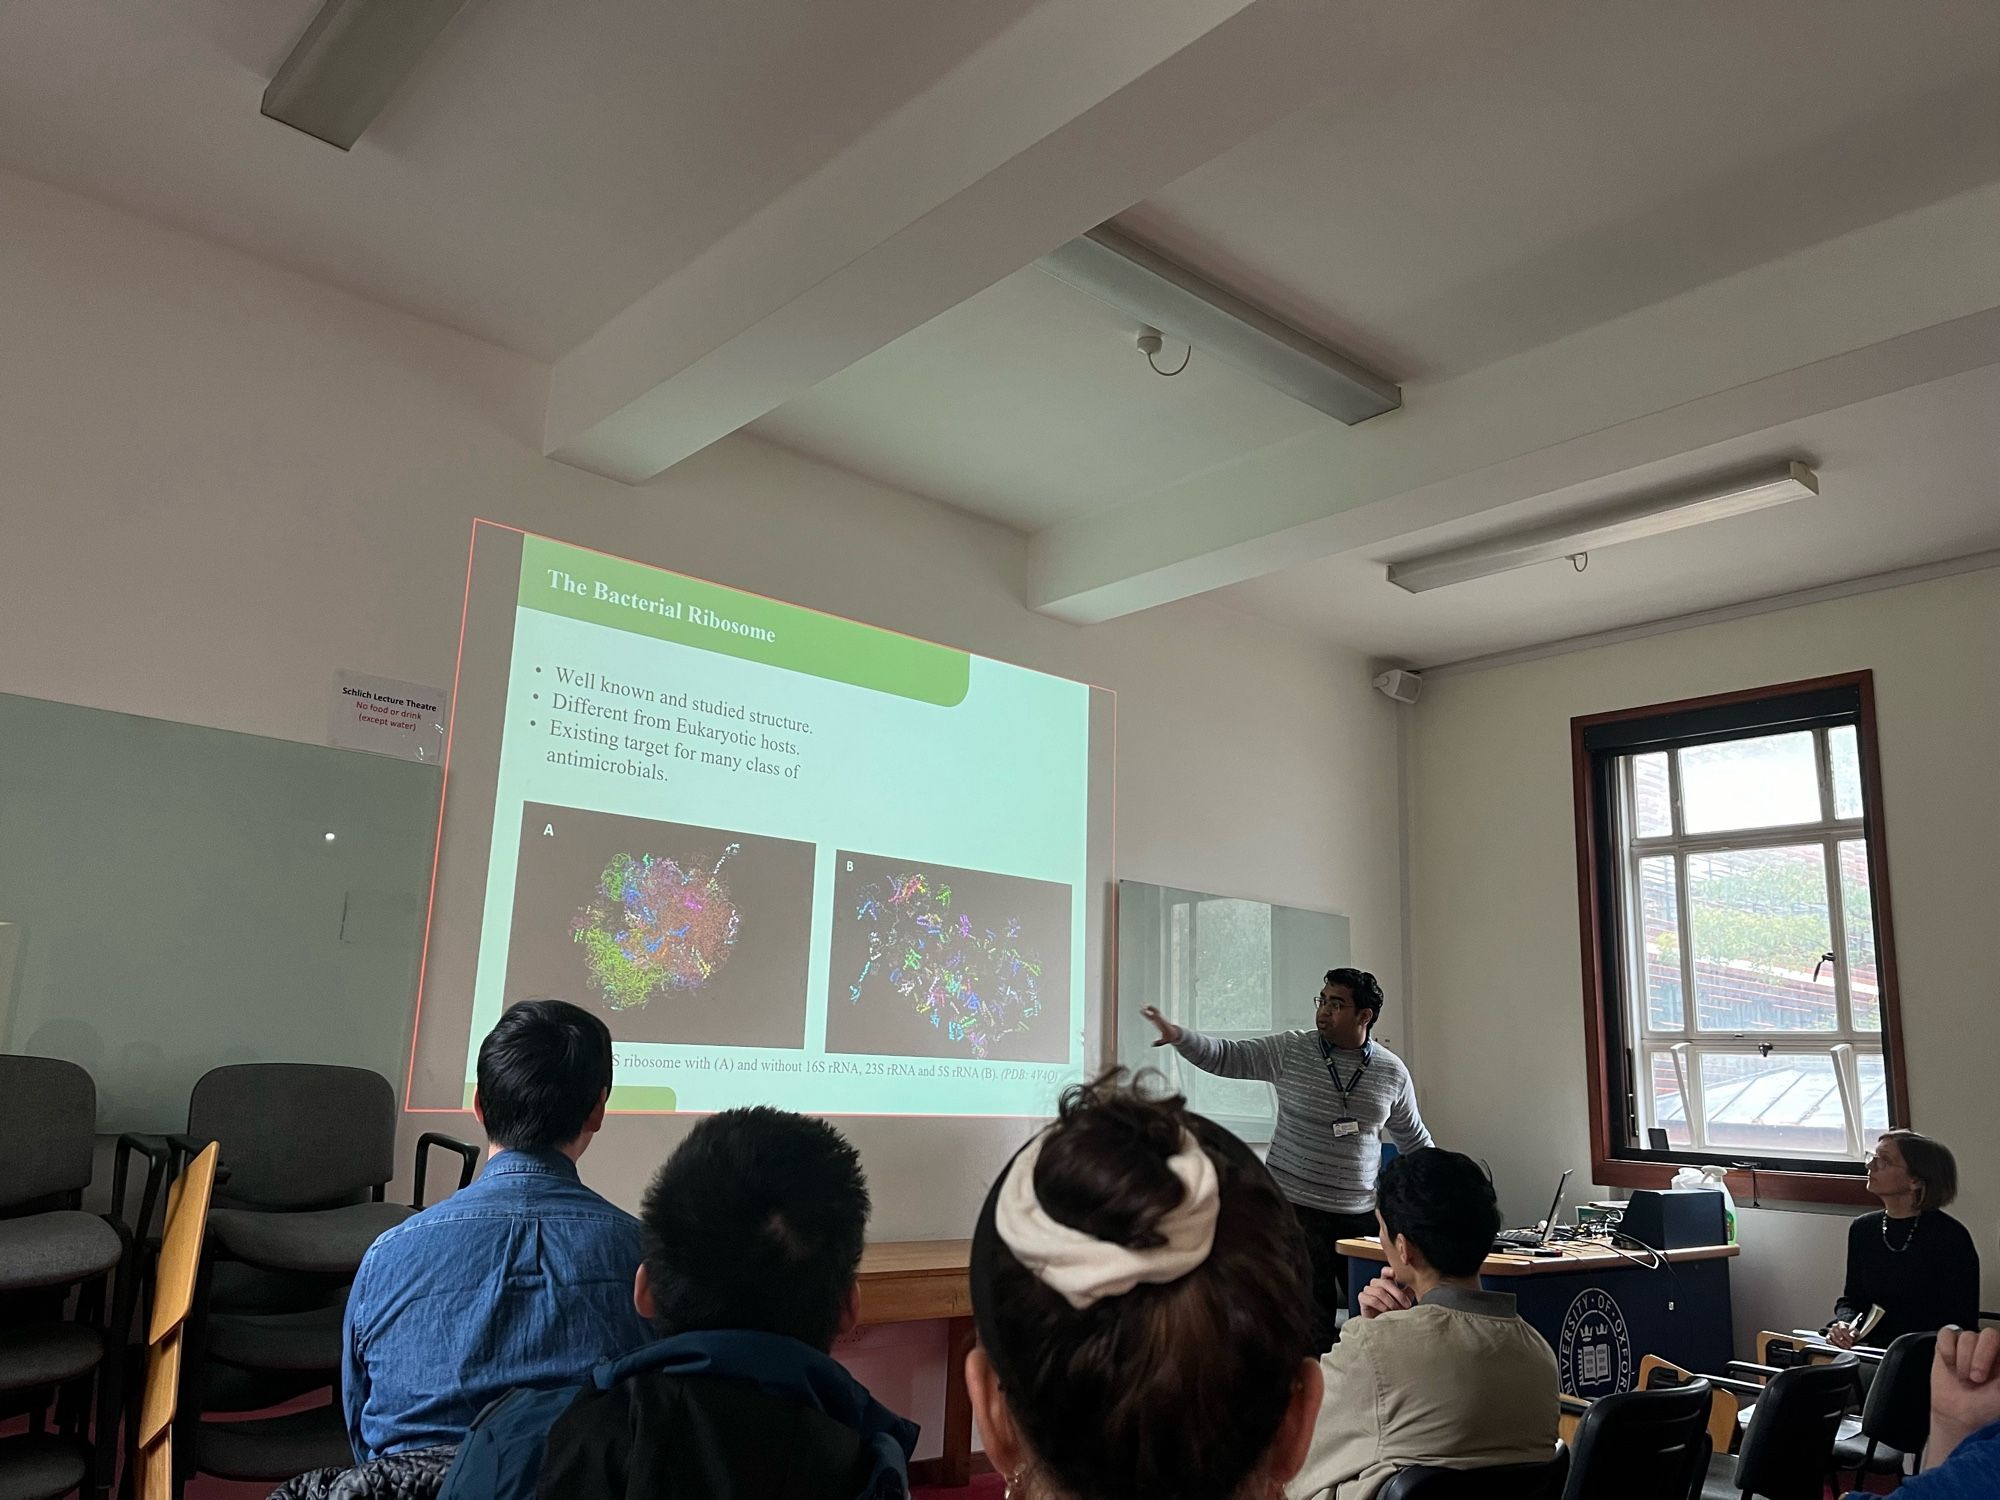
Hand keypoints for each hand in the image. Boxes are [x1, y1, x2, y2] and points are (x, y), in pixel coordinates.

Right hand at [1140, 1006, 1182, 1046]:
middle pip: (1156, 1012)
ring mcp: (1160, 1018)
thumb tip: (1152, 1044)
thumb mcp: (1165, 1041)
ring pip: (1154, 1011)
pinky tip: (1144, 1008)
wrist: (1175, 1033)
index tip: (1147, 1012)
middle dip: (1150, 1009)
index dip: (1152, 1014)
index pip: (1157, 1018)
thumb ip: (1159, 1043)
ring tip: (1142, 1005)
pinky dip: (1149, 1009)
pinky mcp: (1158, 1018)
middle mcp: (1161, 1019)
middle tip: (1143, 1006)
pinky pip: (1153, 1012)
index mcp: (1162, 1023)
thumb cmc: (1170, 1037)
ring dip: (1149, 1007)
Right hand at [1357, 1267, 1415, 1319]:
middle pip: (1385, 1282)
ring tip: (1397, 1311)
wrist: (1384, 1327)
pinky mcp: (1362, 1298)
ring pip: (1379, 1292)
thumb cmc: (1394, 1313)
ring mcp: (1368, 1290)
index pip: (1385, 1272)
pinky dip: (1381, 1306)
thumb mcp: (1404, 1302)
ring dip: (1391, 1302)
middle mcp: (1376, 1284)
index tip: (1395, 1273)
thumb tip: (1410, 1287)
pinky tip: (1386, 1312)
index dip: (1389, 1271)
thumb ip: (1408, 1293)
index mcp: (1386, 1281)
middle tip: (1407, 1305)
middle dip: (1398, 1294)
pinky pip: (1372, 1299)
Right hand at [1825, 1323, 1856, 1348]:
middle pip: (1837, 1333)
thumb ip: (1854, 1333)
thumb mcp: (1855, 1332)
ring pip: (1833, 1337)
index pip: (1843, 1329)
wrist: (1848, 1335)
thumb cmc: (1851, 1333)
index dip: (1847, 1336)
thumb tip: (1851, 1336)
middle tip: (1848, 1346)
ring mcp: (1830, 1331)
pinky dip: (1832, 1343)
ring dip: (1839, 1343)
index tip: (1851, 1341)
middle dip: (1843, 1341)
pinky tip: (1838, 1347)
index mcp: (1841, 1323)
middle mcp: (1834, 1326)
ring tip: (1845, 1347)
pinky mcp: (1828, 1336)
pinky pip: (1828, 1340)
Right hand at [1928, 1326, 1999, 1467]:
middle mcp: (1987, 1348)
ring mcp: (1966, 1345)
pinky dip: (1947, 1350)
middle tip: (1975, 1378)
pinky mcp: (1946, 1345)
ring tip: (1963, 1378)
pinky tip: (1950, 1365)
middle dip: (1979, 1358)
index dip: (1991, 1355)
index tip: (1989, 1377)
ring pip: (1966, 1337)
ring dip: (1962, 1360)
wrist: (1957, 1414)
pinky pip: (1946, 1334)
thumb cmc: (1984, 1406)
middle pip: (1987, 1335)